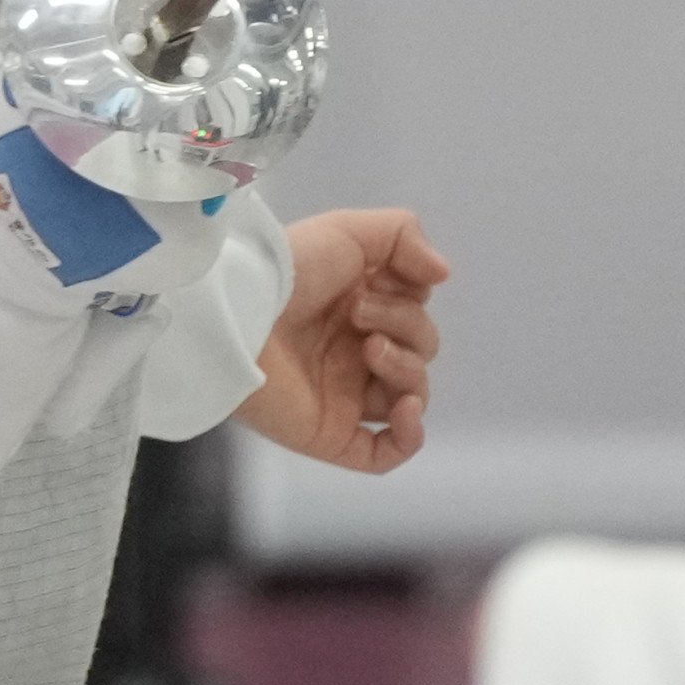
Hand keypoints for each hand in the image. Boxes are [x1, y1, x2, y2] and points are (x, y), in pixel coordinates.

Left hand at [236, 208, 446, 473]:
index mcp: (359, 307)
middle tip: (357, 314)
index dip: (411, 294)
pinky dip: (409, 435)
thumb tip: (444, 276)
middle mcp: (356, 351)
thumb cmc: (291, 269)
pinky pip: (385, 453)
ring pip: (411, 395)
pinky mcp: (331, 433)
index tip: (384, 278)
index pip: (415, 309)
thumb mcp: (351, 231)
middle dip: (403, 325)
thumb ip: (405, 237)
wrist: (239, 313)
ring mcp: (346, 395)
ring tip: (370, 349)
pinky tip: (405, 409)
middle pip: (420, 349)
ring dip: (406, 368)